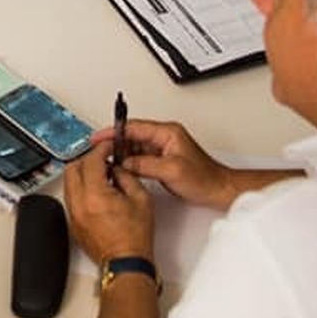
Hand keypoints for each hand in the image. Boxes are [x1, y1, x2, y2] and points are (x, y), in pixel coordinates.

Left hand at [64, 140, 154, 263]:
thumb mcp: (140, 199)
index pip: (91, 161)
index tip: (107, 147)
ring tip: (100, 175)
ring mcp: (73, 214)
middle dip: (87, 159)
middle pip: (72, 168)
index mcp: (95, 195)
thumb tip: (116, 168)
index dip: (101, 150)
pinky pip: (70, 198)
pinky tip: (96, 192)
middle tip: (102, 158)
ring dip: (81, 174)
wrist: (125, 262)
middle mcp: (79, 204)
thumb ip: (126, 177)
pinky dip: (80, 189)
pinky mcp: (72, 223)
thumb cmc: (135, 237)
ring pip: (68, 183)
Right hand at [96, 119, 237, 211]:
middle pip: (132, 136)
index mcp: (167, 132)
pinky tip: (122, 170)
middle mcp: (164, 138)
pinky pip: (139, 159)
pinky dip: (129, 164)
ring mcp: (162, 150)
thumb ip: (146, 164)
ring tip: (107, 162)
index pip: (134, 127)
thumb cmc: (204, 178)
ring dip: (121, 155)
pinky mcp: (162, 161)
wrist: (218, 190)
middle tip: (99, 151)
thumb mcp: (171, 170)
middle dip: (114, 143)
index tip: (99, 137)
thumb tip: (126, 163)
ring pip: (134, 148)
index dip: (114, 131)